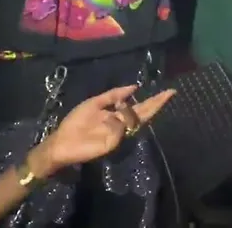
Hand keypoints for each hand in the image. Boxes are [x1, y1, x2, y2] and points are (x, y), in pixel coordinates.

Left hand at [30, 85, 174, 175]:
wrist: (61, 142)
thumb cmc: (75, 123)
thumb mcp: (95, 103)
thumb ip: (114, 94)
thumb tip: (135, 87)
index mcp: (118, 115)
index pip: (140, 107)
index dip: (154, 100)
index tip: (168, 92)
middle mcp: (122, 124)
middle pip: (143, 114)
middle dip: (156, 104)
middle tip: (170, 93)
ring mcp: (119, 135)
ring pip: (134, 121)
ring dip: (134, 111)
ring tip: (128, 106)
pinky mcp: (112, 143)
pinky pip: (119, 129)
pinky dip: (115, 122)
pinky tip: (108, 119)